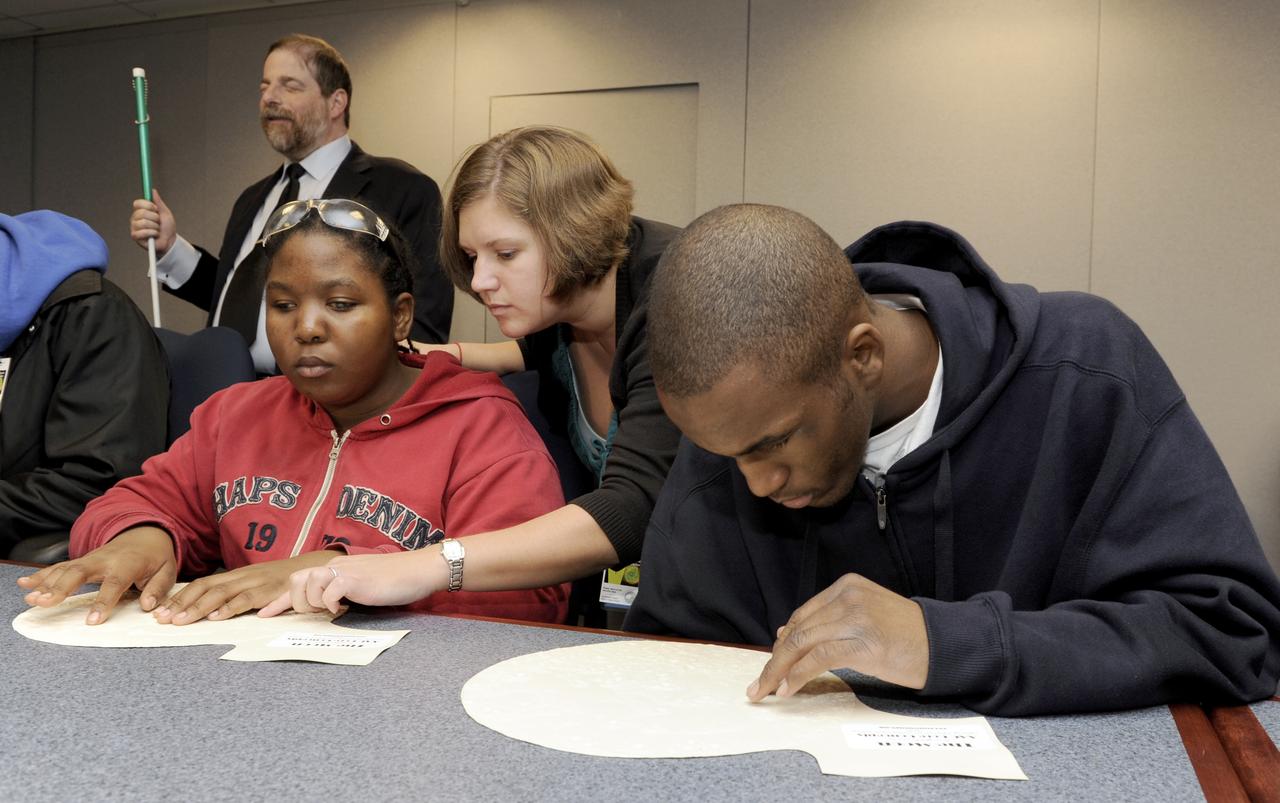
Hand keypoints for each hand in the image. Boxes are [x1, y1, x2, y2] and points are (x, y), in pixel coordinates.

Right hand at [16, 527, 176, 624]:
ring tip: (31, 599)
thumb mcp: (167, 569)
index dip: (104, 601)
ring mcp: (89, 559)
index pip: (114, 583)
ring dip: (46, 583)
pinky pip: (58, 567)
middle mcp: (105, 559)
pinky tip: (25, 584)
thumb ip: (158, 587)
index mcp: (128, 563)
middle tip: (46, 603)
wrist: (145, 534)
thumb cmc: (156, 556)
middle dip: (61, 587)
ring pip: (64, 569)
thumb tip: (149, 606)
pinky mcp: (80, 561)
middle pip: (80, 572)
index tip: (92, 620)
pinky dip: (41, 575)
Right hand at [129, 189, 176, 255]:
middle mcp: (135, 218)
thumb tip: (153, 190)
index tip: (156, 210)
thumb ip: (158, 202)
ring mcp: (134, 227)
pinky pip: (143, 232)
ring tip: (157, 230)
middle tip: (158, 222)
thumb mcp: (165, 213)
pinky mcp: (135, 236)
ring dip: (155, 227)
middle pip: (141, 213)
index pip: (137, 203)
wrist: (170, 241)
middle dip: (155, 218)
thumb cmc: (167, 228)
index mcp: (141, 211)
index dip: (148, 205)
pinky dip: (153, 233)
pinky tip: (154, 235)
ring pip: (143, 223)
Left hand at [153, 550, 341, 624]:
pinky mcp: (269, 590)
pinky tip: (216, 618)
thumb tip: (210, 610)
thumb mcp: (256, 585)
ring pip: (220, 593)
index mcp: (236, 575)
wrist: (314, 568)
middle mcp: (241, 576)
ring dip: (198, 607)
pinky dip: (230, 608)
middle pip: (205, 587)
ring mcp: (255, 582)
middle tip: (162, 619)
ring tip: (181, 620)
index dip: (180, 597)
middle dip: (181, 603)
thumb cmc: (283, 582)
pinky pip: (246, 599)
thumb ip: (237, 594)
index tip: (160, 612)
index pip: (202, 584)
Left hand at [258, 548, 446, 617]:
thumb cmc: (395, 580)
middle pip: (296, 579)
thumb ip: (343, 590)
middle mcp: (335, 566)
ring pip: (307, 582)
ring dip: (313, 602)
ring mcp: (344, 570)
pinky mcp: (355, 578)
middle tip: (316, 613)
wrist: (418, 570)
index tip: (264, 616)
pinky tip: (343, 608)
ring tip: (331, 610)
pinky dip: (331, 603)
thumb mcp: (362, 585)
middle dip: (297, 602)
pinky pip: (329, 590)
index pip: (298, 581)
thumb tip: (329, 607)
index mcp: (335, 568)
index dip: (278, 601)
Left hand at [745, 573, 928, 700]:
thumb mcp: (865, 616)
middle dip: (774, 660)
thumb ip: (829, 620)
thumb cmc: (906, 635)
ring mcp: (856, 618)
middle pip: (799, 630)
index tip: (772, 664)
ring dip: (779, 671)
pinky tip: (788, 689)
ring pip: (803, 644)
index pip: (803, 615)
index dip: (783, 642)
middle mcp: (848, 597)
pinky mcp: (864, 642)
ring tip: (766, 690)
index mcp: (847, 586)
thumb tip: (785, 634)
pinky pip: (819, 658)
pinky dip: (799, 675)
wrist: (944, 644)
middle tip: (758, 685)